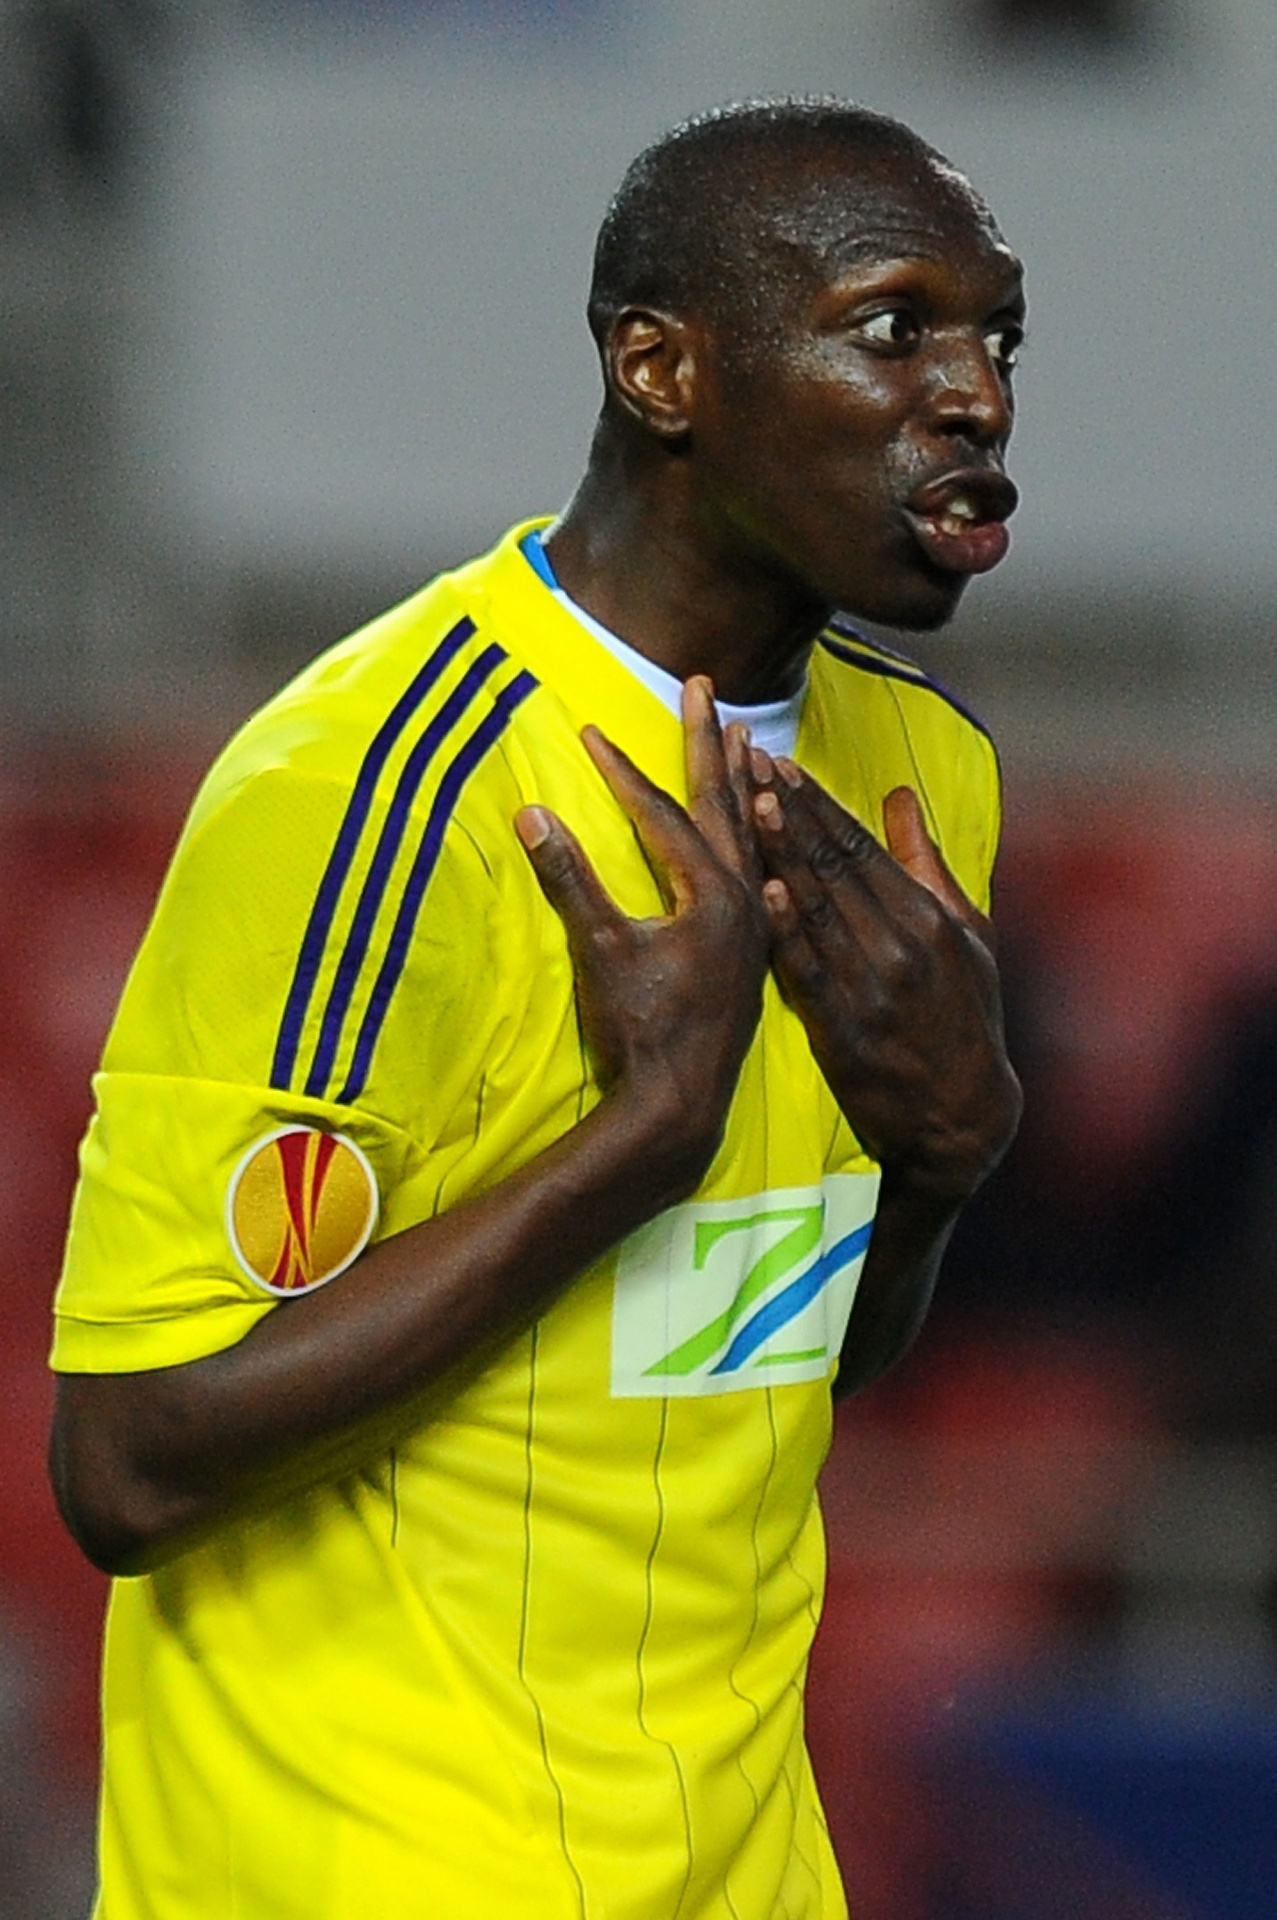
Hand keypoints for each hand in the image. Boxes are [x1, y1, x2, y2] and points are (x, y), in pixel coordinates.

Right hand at [515, 678, 767, 1171]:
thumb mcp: (599, 950)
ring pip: (755, 836)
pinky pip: (765, 871)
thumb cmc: (640, 1032)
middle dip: (710, 743)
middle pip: (728, 803)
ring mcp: (757, 926)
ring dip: (744, 785)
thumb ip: (569, 880)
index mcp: (713, 893)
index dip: (625, 773)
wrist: (679, 1108)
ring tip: (744, 739)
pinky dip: (758, 838)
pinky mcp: (755, 951)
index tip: (593, 732)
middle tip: (706, 687)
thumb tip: (533, 815)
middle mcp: (747, 899)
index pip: (666, 814)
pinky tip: (760, 834)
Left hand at [752, 764, 1020, 1200]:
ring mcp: (873, 987)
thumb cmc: (965, 1016)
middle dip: (790, 811)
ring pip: (817, 907)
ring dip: (781, 853)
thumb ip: (925, 861)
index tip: (781, 763)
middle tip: (748, 764)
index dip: (818, 802)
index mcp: (928, 917)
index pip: (861, 846)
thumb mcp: (966, 934)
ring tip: (748, 804)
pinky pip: (810, 970)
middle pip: (834, 866)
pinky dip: (788, 930)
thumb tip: (899, 794)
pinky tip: (765, 891)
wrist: (963, 1115)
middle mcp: (901, 944)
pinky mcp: (846, 1029)